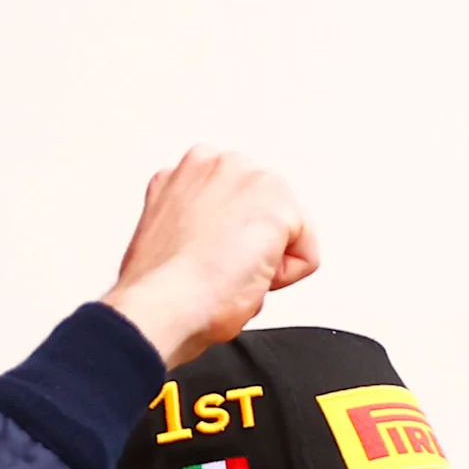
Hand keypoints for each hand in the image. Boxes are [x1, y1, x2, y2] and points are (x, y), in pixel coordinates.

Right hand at [99, 147, 317, 365]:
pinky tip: (250, 278)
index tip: (204, 258)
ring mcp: (248, 178)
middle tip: (221, 269)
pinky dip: (286, 278)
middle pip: (267, 212)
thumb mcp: (170, 235)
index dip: (228, 244)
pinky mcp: (277, 202)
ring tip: (232, 273)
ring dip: (269, 259)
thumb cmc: (161, 288)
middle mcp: (216, 164)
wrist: (164, 304)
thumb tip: (216, 242)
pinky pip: (307, 255)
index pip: (238, 206)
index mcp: (188, 172)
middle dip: (254, 246)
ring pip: (289, 229)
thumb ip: (197, 222)